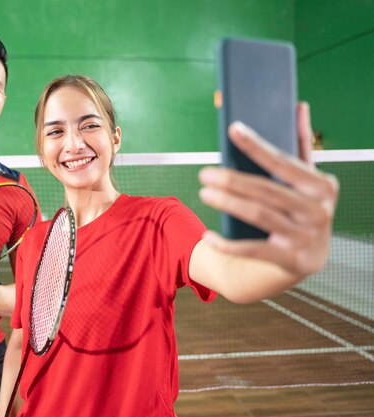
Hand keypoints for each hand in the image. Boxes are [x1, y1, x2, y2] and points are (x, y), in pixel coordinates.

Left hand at [198, 103, 338, 277]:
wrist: (308, 258)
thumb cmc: (302, 208)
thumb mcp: (306, 179)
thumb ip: (301, 145)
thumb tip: (298, 106)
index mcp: (322, 186)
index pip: (283, 162)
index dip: (256, 145)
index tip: (233, 129)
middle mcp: (318, 212)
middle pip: (266, 190)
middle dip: (232, 180)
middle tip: (204, 173)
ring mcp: (306, 238)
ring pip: (259, 216)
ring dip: (227, 203)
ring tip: (203, 192)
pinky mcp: (291, 261)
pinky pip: (253, 250)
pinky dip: (227, 244)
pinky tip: (207, 235)